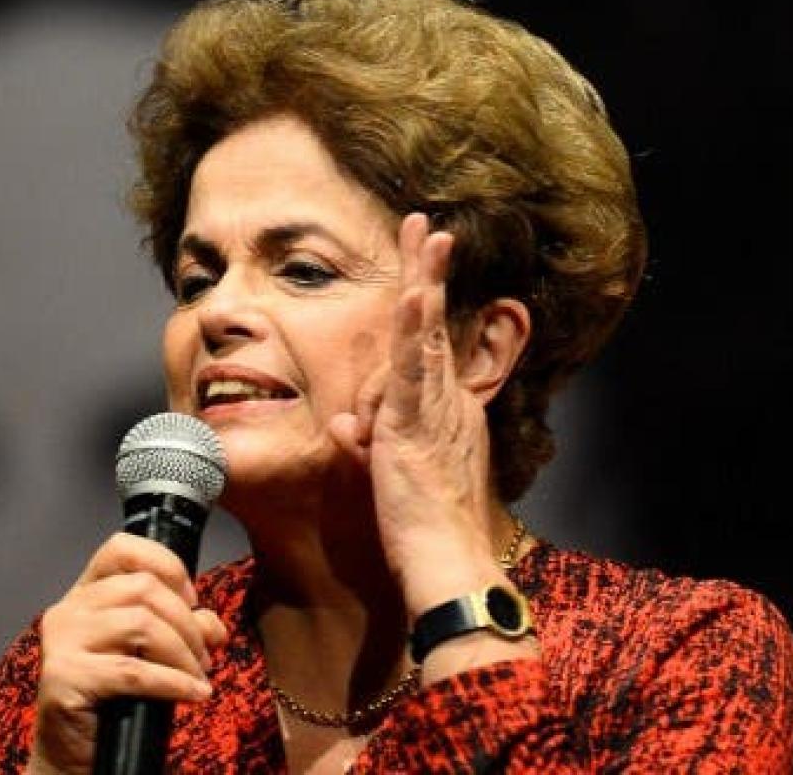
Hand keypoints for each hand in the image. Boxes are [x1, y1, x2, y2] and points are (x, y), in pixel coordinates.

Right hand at [31, 533, 227, 774]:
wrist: (76, 756)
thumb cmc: (116, 702)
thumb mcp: (153, 654)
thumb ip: (182, 627)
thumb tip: (213, 625)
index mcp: (86, 594)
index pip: (121, 547)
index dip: (166, 566)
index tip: (191, 600)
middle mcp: (68, 609)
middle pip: (142, 588)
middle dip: (187, 622)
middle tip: (204, 656)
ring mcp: (61, 642)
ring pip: (141, 624)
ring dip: (183, 653)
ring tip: (198, 677)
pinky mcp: (64, 677)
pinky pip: (134, 671)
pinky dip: (174, 683)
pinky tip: (194, 695)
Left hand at [329, 213, 502, 611]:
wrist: (444, 563)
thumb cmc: (419, 531)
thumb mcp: (385, 474)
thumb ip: (367, 441)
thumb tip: (346, 422)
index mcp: (441, 414)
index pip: (428, 350)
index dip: (424, 308)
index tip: (418, 275)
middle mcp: (446, 403)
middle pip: (435, 325)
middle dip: (428, 273)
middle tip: (427, 228)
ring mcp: (434, 411)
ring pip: (430, 334)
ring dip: (426, 281)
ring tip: (428, 234)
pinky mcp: (415, 427)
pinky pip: (414, 372)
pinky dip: (416, 332)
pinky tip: (414, 296)